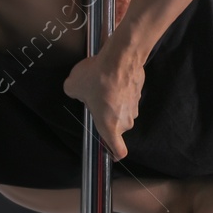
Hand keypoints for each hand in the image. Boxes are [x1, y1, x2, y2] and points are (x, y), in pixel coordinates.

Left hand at [63, 41, 143, 159]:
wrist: (121, 57)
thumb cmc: (97, 78)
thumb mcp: (72, 87)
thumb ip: (74, 94)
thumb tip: (78, 92)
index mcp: (109, 126)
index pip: (119, 150)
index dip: (114, 154)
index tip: (111, 155)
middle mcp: (125, 121)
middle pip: (117, 126)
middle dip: (107, 117)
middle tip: (95, 101)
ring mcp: (135, 106)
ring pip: (123, 110)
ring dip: (115, 103)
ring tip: (103, 85)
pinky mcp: (139, 92)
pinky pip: (128, 96)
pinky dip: (121, 90)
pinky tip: (112, 76)